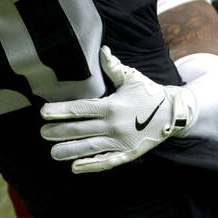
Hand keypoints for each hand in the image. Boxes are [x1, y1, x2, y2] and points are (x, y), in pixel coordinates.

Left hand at [40, 46, 190, 173]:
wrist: (174, 112)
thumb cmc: (149, 92)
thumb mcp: (131, 77)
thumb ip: (113, 66)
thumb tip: (102, 49)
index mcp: (111, 106)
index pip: (80, 109)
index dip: (61, 111)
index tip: (44, 113)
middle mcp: (113, 125)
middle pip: (81, 129)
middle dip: (59, 131)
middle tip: (43, 133)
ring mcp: (120, 141)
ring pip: (90, 147)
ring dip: (70, 150)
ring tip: (53, 153)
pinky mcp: (129, 153)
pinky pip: (107, 161)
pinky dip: (91, 165)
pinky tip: (76, 168)